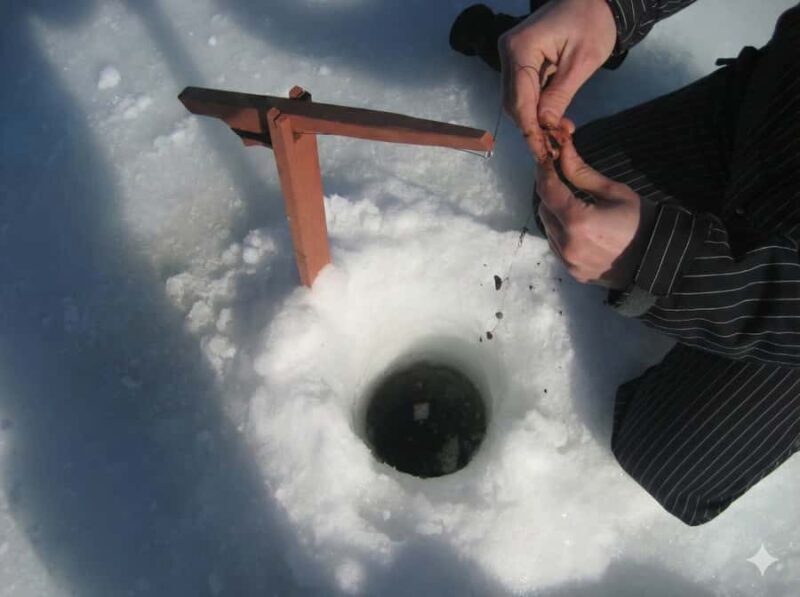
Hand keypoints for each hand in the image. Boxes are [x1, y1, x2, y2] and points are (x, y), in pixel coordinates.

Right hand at [498, 0, 616, 160]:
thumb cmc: (594, 23)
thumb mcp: (583, 62)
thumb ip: (560, 95)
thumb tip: (544, 126)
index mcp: (521, 48)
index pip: (520, 99)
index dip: (530, 129)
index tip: (543, 152)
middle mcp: (508, 51)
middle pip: (513, 102)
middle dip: (532, 127)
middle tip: (555, 145)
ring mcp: (510, 55)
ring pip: (515, 100)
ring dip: (534, 119)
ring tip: (558, 133)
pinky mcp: (518, 59)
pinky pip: (522, 90)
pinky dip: (536, 107)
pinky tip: (553, 117)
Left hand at [536, 132, 655, 288]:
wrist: (659, 260)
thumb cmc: (642, 221)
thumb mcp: (615, 192)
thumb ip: (583, 174)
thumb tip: (563, 152)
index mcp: (578, 221)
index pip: (548, 190)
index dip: (544, 172)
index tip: (545, 160)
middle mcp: (567, 244)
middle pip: (544, 210)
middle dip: (550, 194)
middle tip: (563, 182)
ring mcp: (569, 262)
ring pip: (548, 230)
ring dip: (555, 215)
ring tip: (575, 206)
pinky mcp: (573, 272)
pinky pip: (557, 247)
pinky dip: (561, 234)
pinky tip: (579, 228)